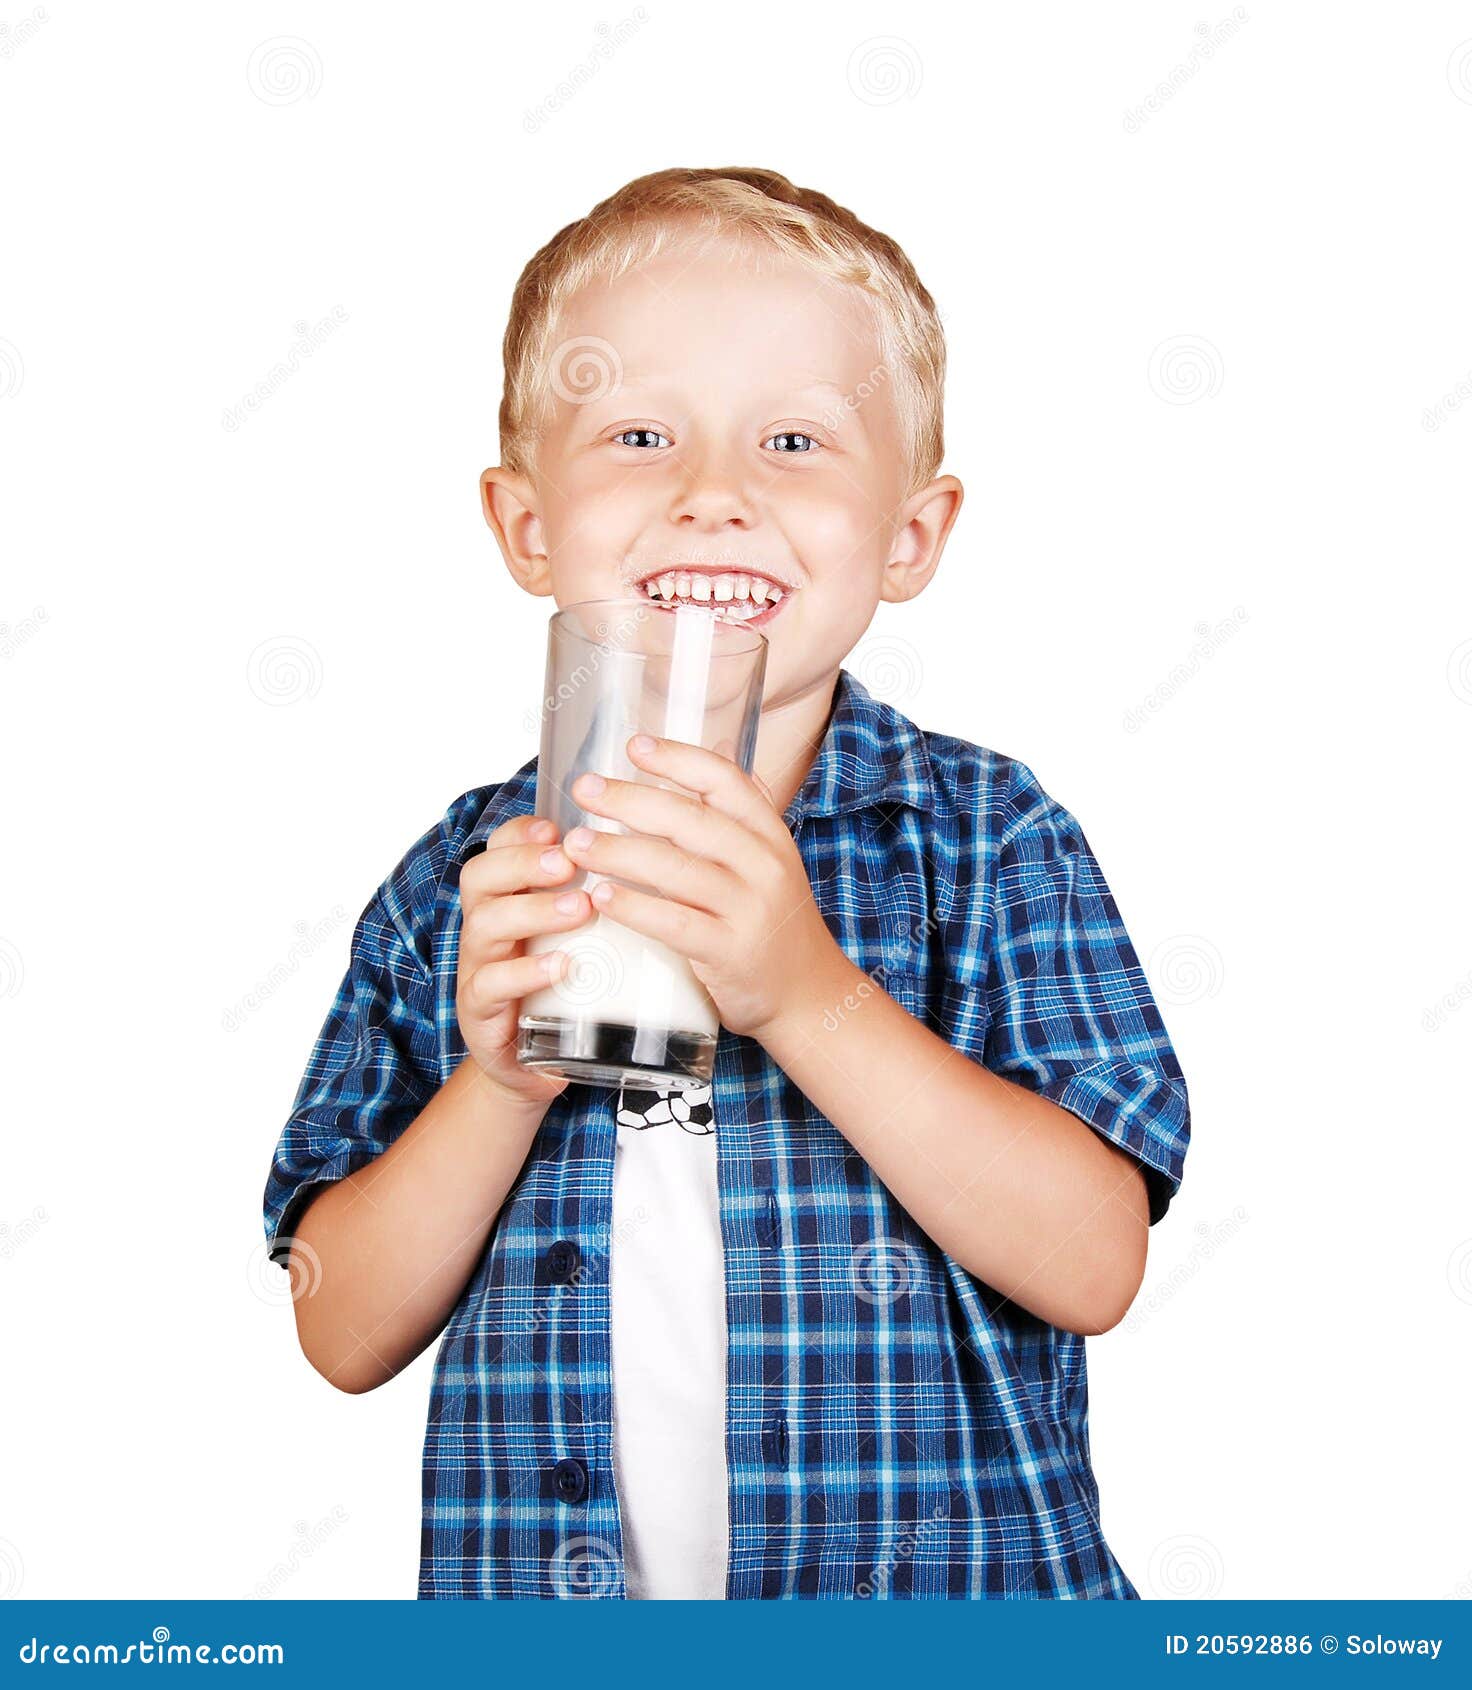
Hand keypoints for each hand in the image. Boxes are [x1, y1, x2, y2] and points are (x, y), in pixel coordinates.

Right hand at [455, 813, 593, 1106]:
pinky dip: (525, 973)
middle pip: (480, 876)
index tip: (559, 827)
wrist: (536, 1065)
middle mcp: (484, 926)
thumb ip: (601, 895)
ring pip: (485, 925)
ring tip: (579, 908)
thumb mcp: (580, 936)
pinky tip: (561, 966)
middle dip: (523, 862)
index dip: (522, 832)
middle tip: (569, 861)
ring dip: (533, 910)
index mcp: (505, 899)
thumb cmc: (564, 989)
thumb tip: (659, 851)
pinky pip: (490, 986)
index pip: (499, 848)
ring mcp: (477, 969)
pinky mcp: (479, 1013)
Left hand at [561, 733, 842, 1040]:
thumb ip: (741, 809)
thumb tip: (717, 741)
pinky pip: (675, 924)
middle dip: (630, 799)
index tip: (634, 745)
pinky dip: (635, 907)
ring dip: (618, 852)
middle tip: (585, 789)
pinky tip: (601, 896)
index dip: (678, 758)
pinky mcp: (730, 952)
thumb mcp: (770, 859)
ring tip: (576, 844)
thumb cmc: (774, 922)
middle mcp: (764, 866)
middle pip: (691, 820)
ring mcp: (749, 909)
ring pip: (676, 869)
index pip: (725, 781)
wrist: (808, 994)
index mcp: (770, 835)